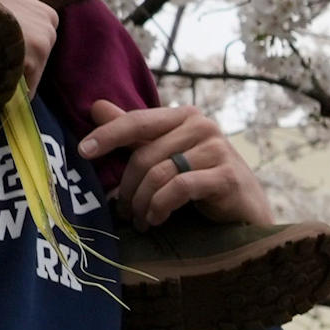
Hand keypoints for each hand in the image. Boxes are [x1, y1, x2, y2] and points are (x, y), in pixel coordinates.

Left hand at [73, 99, 272, 228]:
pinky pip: (179, 188)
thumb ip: (134, 134)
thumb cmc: (202, 181)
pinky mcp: (227, 176)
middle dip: (127, 188)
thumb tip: (95, 107)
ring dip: (142, 203)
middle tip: (122, 212)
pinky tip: (157, 220)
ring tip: (140, 222)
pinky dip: (161, 206)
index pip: (137, 121)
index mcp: (184, 116)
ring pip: (159, 173)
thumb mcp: (165, 155)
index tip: (83, 151)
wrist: (247, 210)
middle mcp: (202, 126)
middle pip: (145, 154)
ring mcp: (218, 149)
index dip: (108, 134)